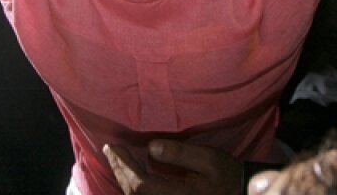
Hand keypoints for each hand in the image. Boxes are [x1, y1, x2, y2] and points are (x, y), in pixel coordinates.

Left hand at [104, 140, 243, 194]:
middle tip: (110, 150)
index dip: (124, 166)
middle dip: (119, 171)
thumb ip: (180, 153)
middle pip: (134, 194)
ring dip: (124, 180)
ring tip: (117, 160)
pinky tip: (131, 175)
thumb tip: (151, 147)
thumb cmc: (226, 176)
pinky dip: (133, 188)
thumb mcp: (209, 159)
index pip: (141, 184)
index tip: (114, 147)